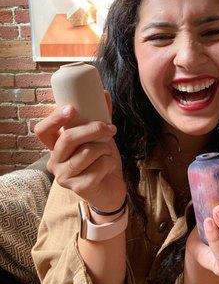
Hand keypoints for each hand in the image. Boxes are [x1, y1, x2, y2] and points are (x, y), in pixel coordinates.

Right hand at [34, 93, 125, 211]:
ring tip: (107, 153)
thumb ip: (99, 118)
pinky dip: (109, 163)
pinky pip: (99, 166)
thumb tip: (103, 93)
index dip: (54, 119)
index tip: (71, 108)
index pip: (42, 131)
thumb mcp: (99, 138)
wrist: (111, 189)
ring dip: (104, 148)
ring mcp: (64, 177)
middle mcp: (55, 162)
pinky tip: (108, 168)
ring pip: (87, 152)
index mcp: (56, 147)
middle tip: (110, 127)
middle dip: (92, 129)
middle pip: (67, 138)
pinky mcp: (79, 188)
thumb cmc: (101, 161)